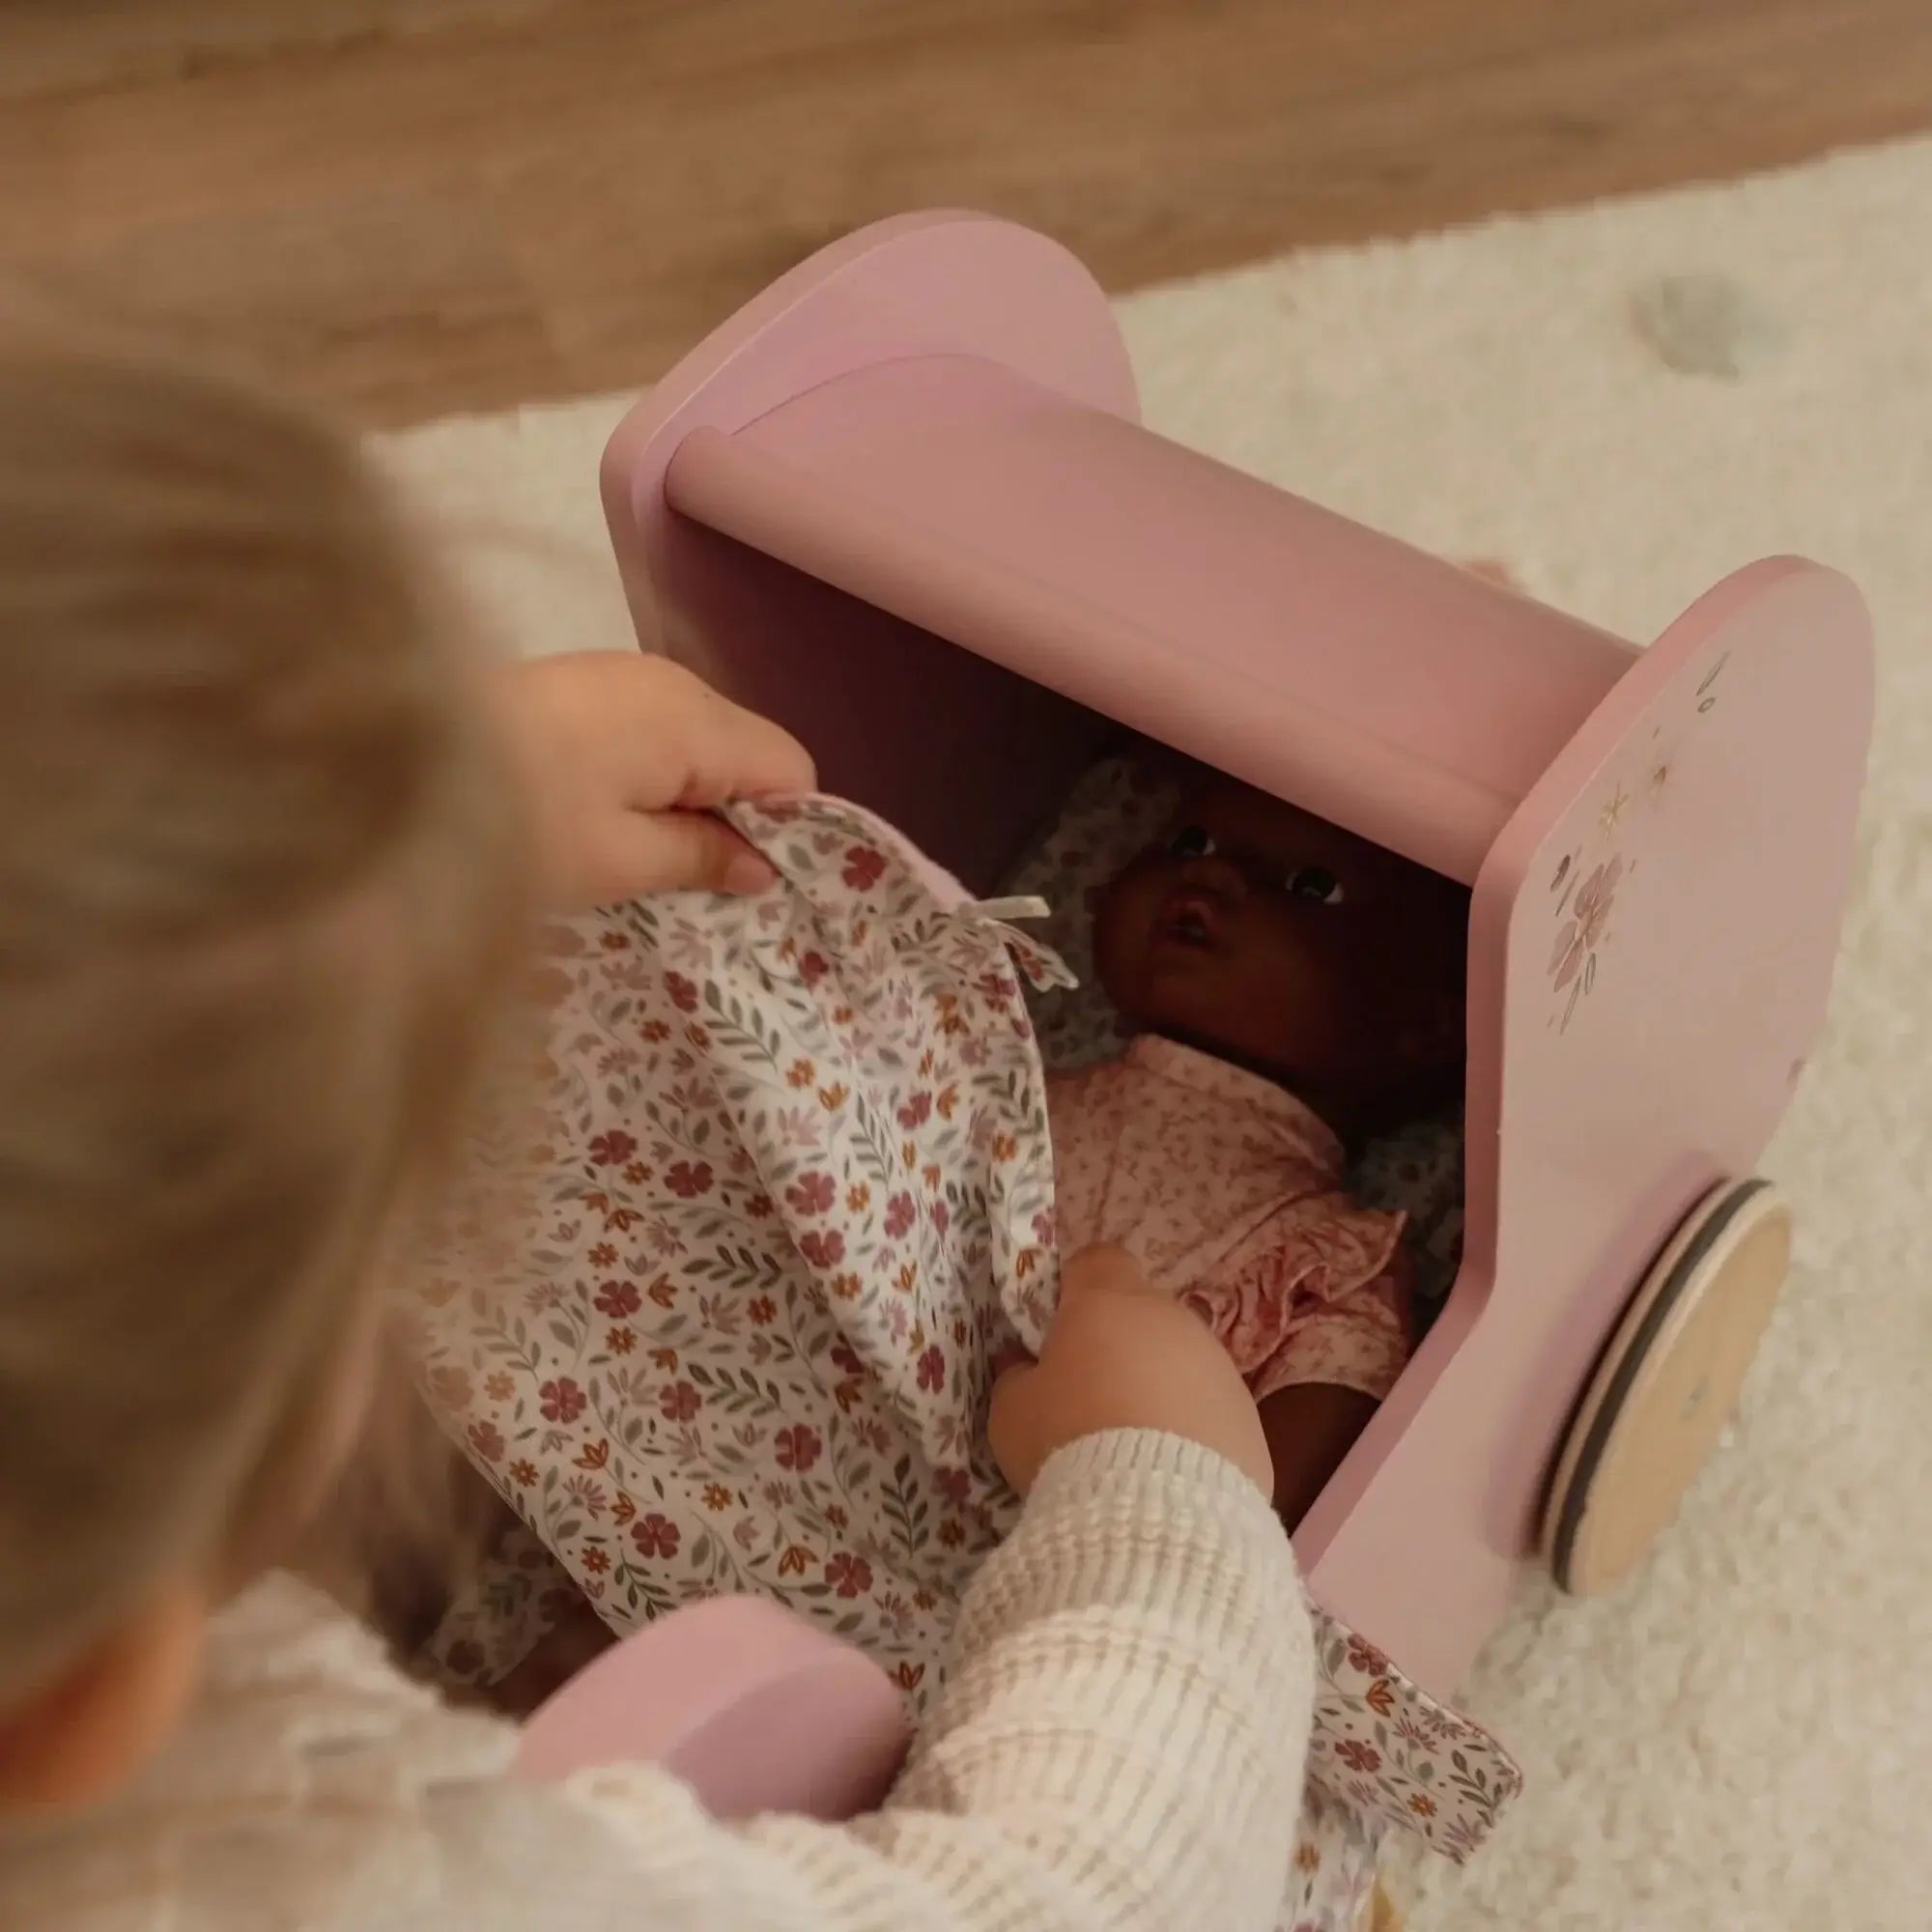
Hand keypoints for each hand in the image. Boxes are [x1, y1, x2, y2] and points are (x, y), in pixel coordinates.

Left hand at [498, 652, 813, 909]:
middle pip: (744, 751)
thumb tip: (764, 867)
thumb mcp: (619, 861)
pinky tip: (600, 817)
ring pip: (695, 742)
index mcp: (693, 718)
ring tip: (640, 860)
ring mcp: (618, 674)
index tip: (756, 888)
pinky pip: (647, 730)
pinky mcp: (575, 683)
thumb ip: (703, 857)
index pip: (791, 768)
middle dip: (735, 815)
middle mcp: (669, 680)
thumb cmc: (519, 821)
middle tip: (696, 886)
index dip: (789, 831)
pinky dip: (645, 776)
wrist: (384, 762)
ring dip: (686, 799)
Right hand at [989, 1245, 1274, 1497]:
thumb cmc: (1068, 1440)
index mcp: (1109, 1299)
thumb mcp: (1012, 1412)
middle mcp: (1172, 1319)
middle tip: (1085, 1397)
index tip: (1056, 1328)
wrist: (1157, 1513)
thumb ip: (1016, 1376)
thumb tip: (1023, 1366)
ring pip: (1179, 1361)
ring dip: (1156, 1387)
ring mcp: (1218, 1366)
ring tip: (1129, 1446)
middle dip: (1116, 1345)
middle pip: (1141, 1313)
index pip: (1096, 1260)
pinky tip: (1167, 1474)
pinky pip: (1208, 1409)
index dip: (1074, 1287)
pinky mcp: (1248, 1417)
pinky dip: (1189, 1429)